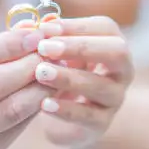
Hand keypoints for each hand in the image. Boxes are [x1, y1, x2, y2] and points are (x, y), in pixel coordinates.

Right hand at [0, 24, 61, 148]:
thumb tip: (34, 27)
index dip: (8, 44)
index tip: (37, 33)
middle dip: (27, 65)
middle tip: (52, 52)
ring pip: (6, 111)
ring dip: (37, 88)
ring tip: (55, 71)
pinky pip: (12, 131)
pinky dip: (34, 109)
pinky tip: (46, 94)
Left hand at [33, 16, 134, 148]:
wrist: (66, 117)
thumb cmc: (62, 73)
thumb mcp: (56, 52)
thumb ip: (43, 37)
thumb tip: (26, 25)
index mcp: (113, 44)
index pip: (105, 27)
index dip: (77, 26)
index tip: (45, 28)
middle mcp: (122, 69)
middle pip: (116, 51)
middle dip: (80, 47)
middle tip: (44, 48)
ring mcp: (115, 97)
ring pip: (100, 85)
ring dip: (69, 77)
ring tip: (41, 73)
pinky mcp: (102, 123)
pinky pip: (88, 116)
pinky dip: (66, 109)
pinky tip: (44, 104)